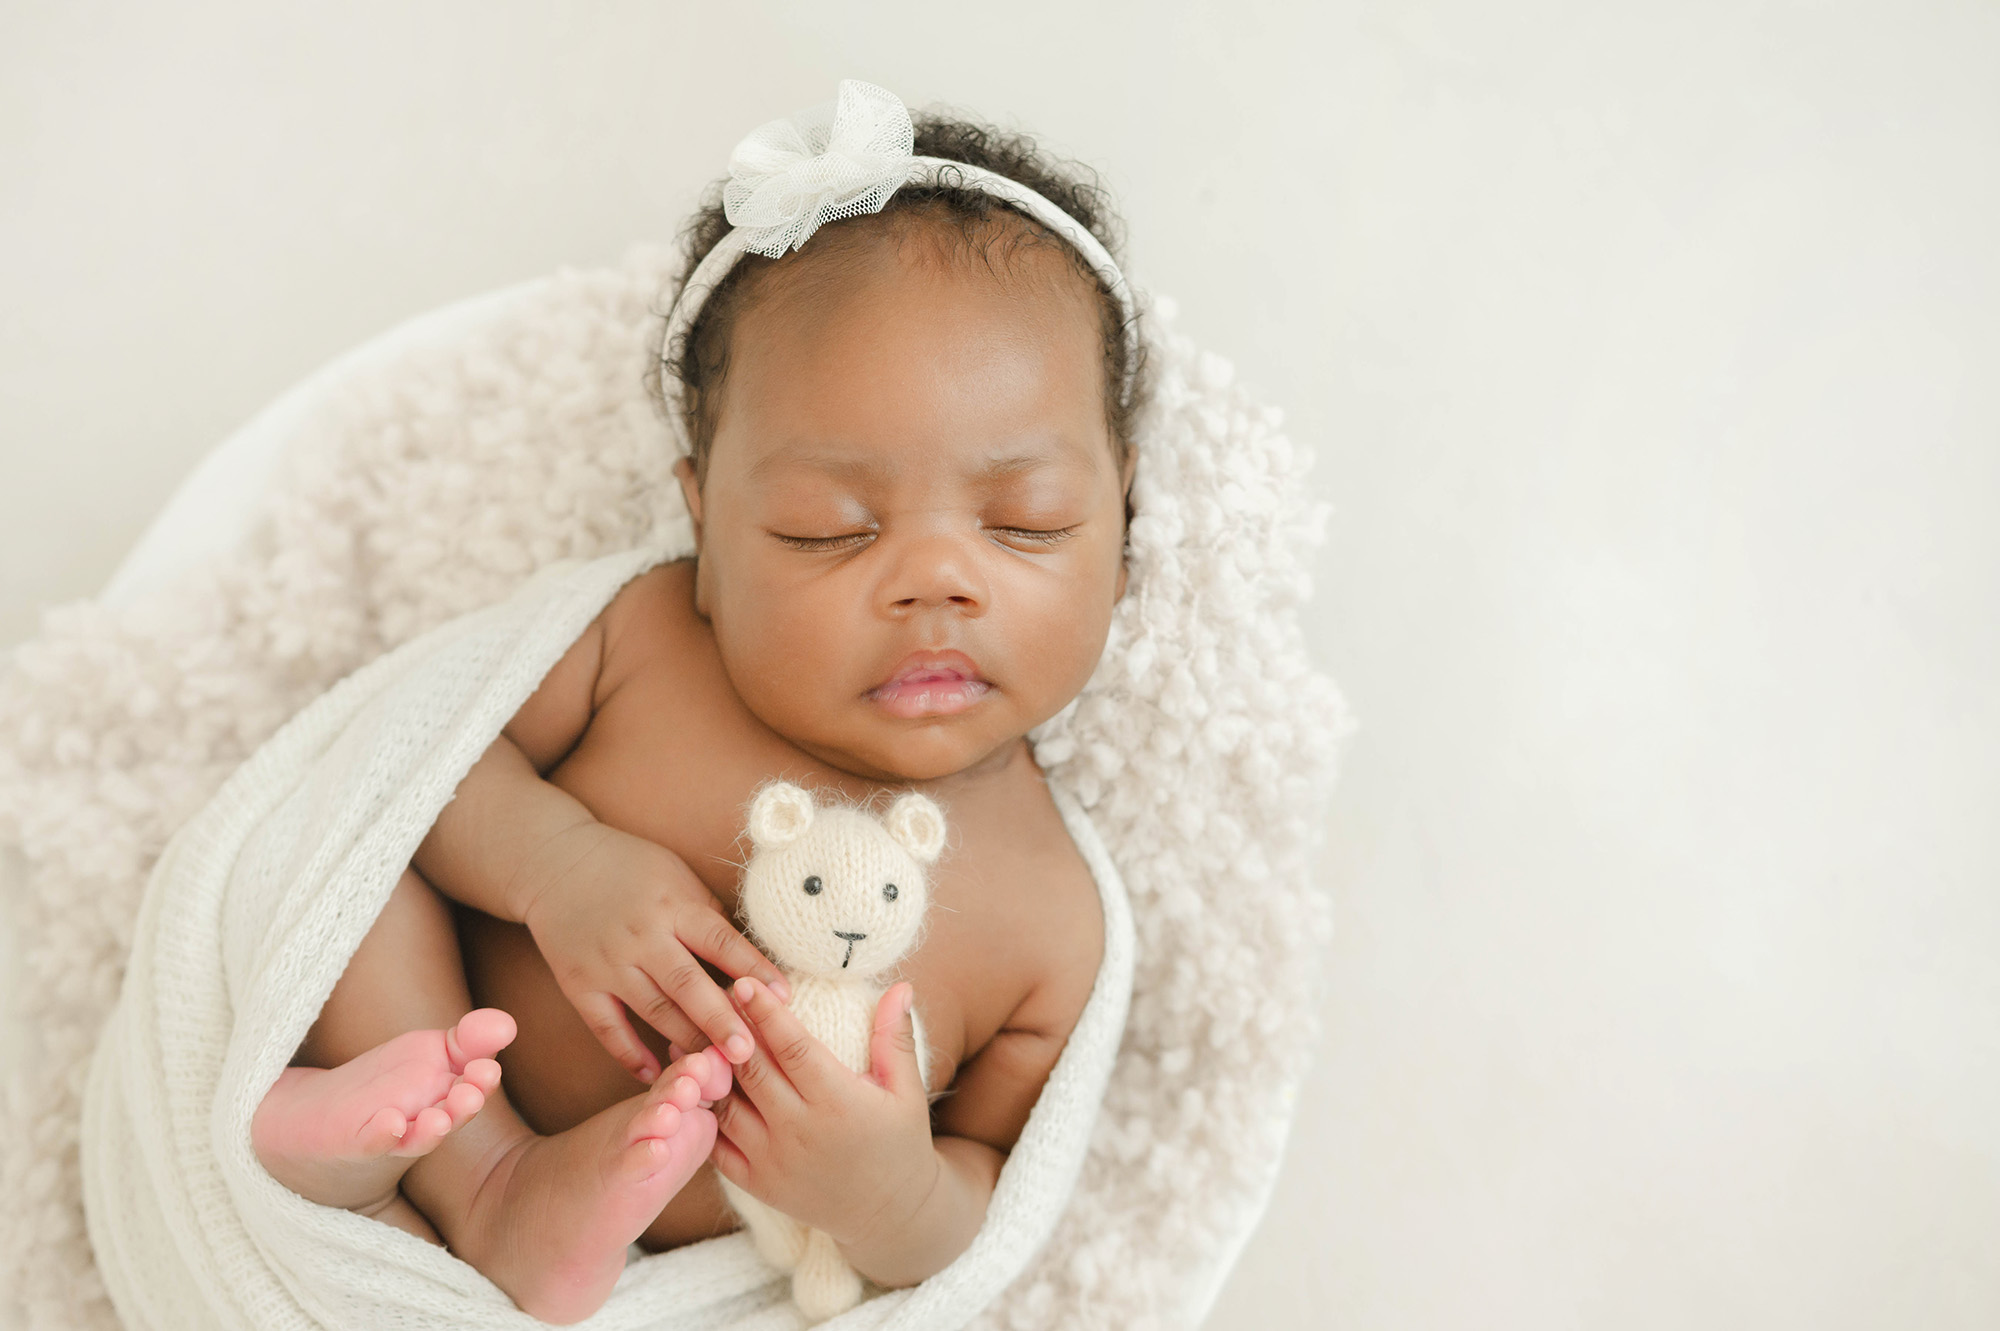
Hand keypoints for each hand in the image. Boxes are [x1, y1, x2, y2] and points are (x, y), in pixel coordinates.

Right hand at [519, 820, 790, 1082]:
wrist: (557, 863)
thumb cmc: (633, 870)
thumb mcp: (677, 879)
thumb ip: (709, 920)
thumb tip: (752, 965)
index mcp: (674, 905)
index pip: (720, 941)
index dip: (753, 969)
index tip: (784, 997)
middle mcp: (642, 935)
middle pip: (687, 984)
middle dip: (720, 1020)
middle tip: (749, 1053)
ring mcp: (608, 962)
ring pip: (653, 1011)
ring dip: (685, 1043)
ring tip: (716, 1073)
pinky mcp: (579, 984)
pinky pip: (607, 1027)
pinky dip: (630, 1054)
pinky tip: (656, 1074)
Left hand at [710, 977, 936, 1250]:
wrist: (888, 1214)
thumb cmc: (899, 1143)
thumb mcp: (906, 1091)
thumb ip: (896, 1038)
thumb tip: (901, 986)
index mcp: (838, 1102)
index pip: (791, 1047)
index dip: (765, 1013)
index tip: (743, 982)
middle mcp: (800, 1130)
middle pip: (751, 1069)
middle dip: (729, 1028)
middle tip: (712, 994)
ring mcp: (773, 1160)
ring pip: (726, 1104)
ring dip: (706, 1069)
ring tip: (692, 1033)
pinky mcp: (756, 1182)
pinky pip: (717, 1143)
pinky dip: (703, 1112)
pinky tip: (695, 1084)